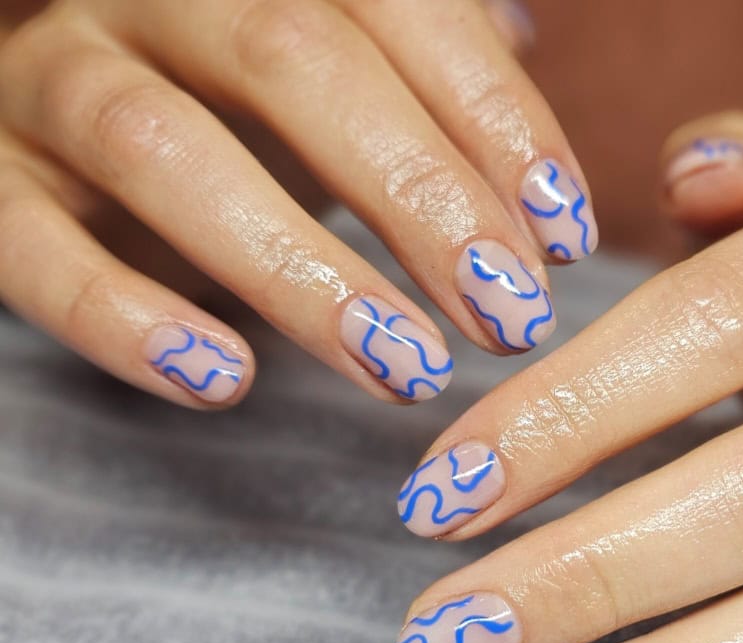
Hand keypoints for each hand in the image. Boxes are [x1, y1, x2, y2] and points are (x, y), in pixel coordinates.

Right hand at [0, 0, 594, 407]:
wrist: (76, 133)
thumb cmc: (249, 117)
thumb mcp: (346, 91)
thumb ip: (434, 94)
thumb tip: (546, 156)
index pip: (403, 8)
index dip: (497, 123)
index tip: (567, 239)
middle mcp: (156, 0)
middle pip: (295, 61)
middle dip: (420, 198)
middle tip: (509, 318)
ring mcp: (54, 80)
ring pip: (163, 147)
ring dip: (298, 271)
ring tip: (407, 370)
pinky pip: (36, 251)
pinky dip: (127, 320)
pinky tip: (226, 381)